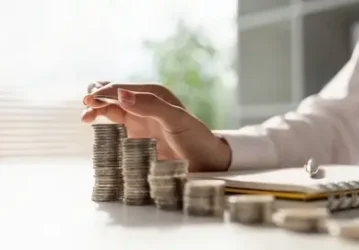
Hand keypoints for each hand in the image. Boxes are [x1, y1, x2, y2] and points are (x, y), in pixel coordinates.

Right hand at [81, 82, 230, 171]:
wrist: (204, 161)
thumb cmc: (195, 138)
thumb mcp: (176, 119)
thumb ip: (151, 105)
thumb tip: (121, 94)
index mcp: (153, 94)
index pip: (122, 88)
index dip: (104, 91)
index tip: (90, 99)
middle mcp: (143, 103)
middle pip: (112, 95)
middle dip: (96, 96)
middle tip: (87, 106)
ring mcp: (138, 119)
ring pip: (109, 108)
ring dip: (96, 109)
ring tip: (85, 117)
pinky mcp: (134, 135)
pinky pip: (113, 125)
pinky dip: (101, 122)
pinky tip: (93, 124)